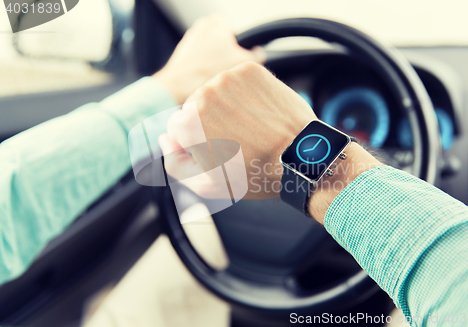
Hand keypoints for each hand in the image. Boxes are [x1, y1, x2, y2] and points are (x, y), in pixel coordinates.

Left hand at [153, 15, 265, 103]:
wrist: (178, 87)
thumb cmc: (209, 72)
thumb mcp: (243, 63)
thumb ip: (256, 55)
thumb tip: (259, 54)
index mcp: (217, 23)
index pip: (238, 37)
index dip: (241, 54)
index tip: (238, 66)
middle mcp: (201, 27)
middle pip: (224, 47)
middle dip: (227, 60)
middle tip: (228, 75)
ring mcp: (189, 41)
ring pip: (212, 57)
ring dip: (215, 67)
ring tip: (215, 80)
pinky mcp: (181, 55)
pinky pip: (199, 63)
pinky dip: (203, 72)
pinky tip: (204, 82)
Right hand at [159, 62, 315, 199]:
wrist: (298, 157)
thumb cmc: (253, 174)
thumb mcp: (205, 185)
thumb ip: (174, 162)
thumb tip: (166, 138)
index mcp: (186, 123)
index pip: (177, 126)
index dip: (195, 142)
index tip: (216, 150)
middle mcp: (202, 94)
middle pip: (195, 106)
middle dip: (209, 122)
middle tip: (235, 141)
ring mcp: (227, 78)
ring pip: (216, 91)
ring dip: (226, 106)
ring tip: (249, 127)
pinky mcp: (249, 70)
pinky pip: (237, 81)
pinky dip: (245, 94)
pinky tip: (258, 113)